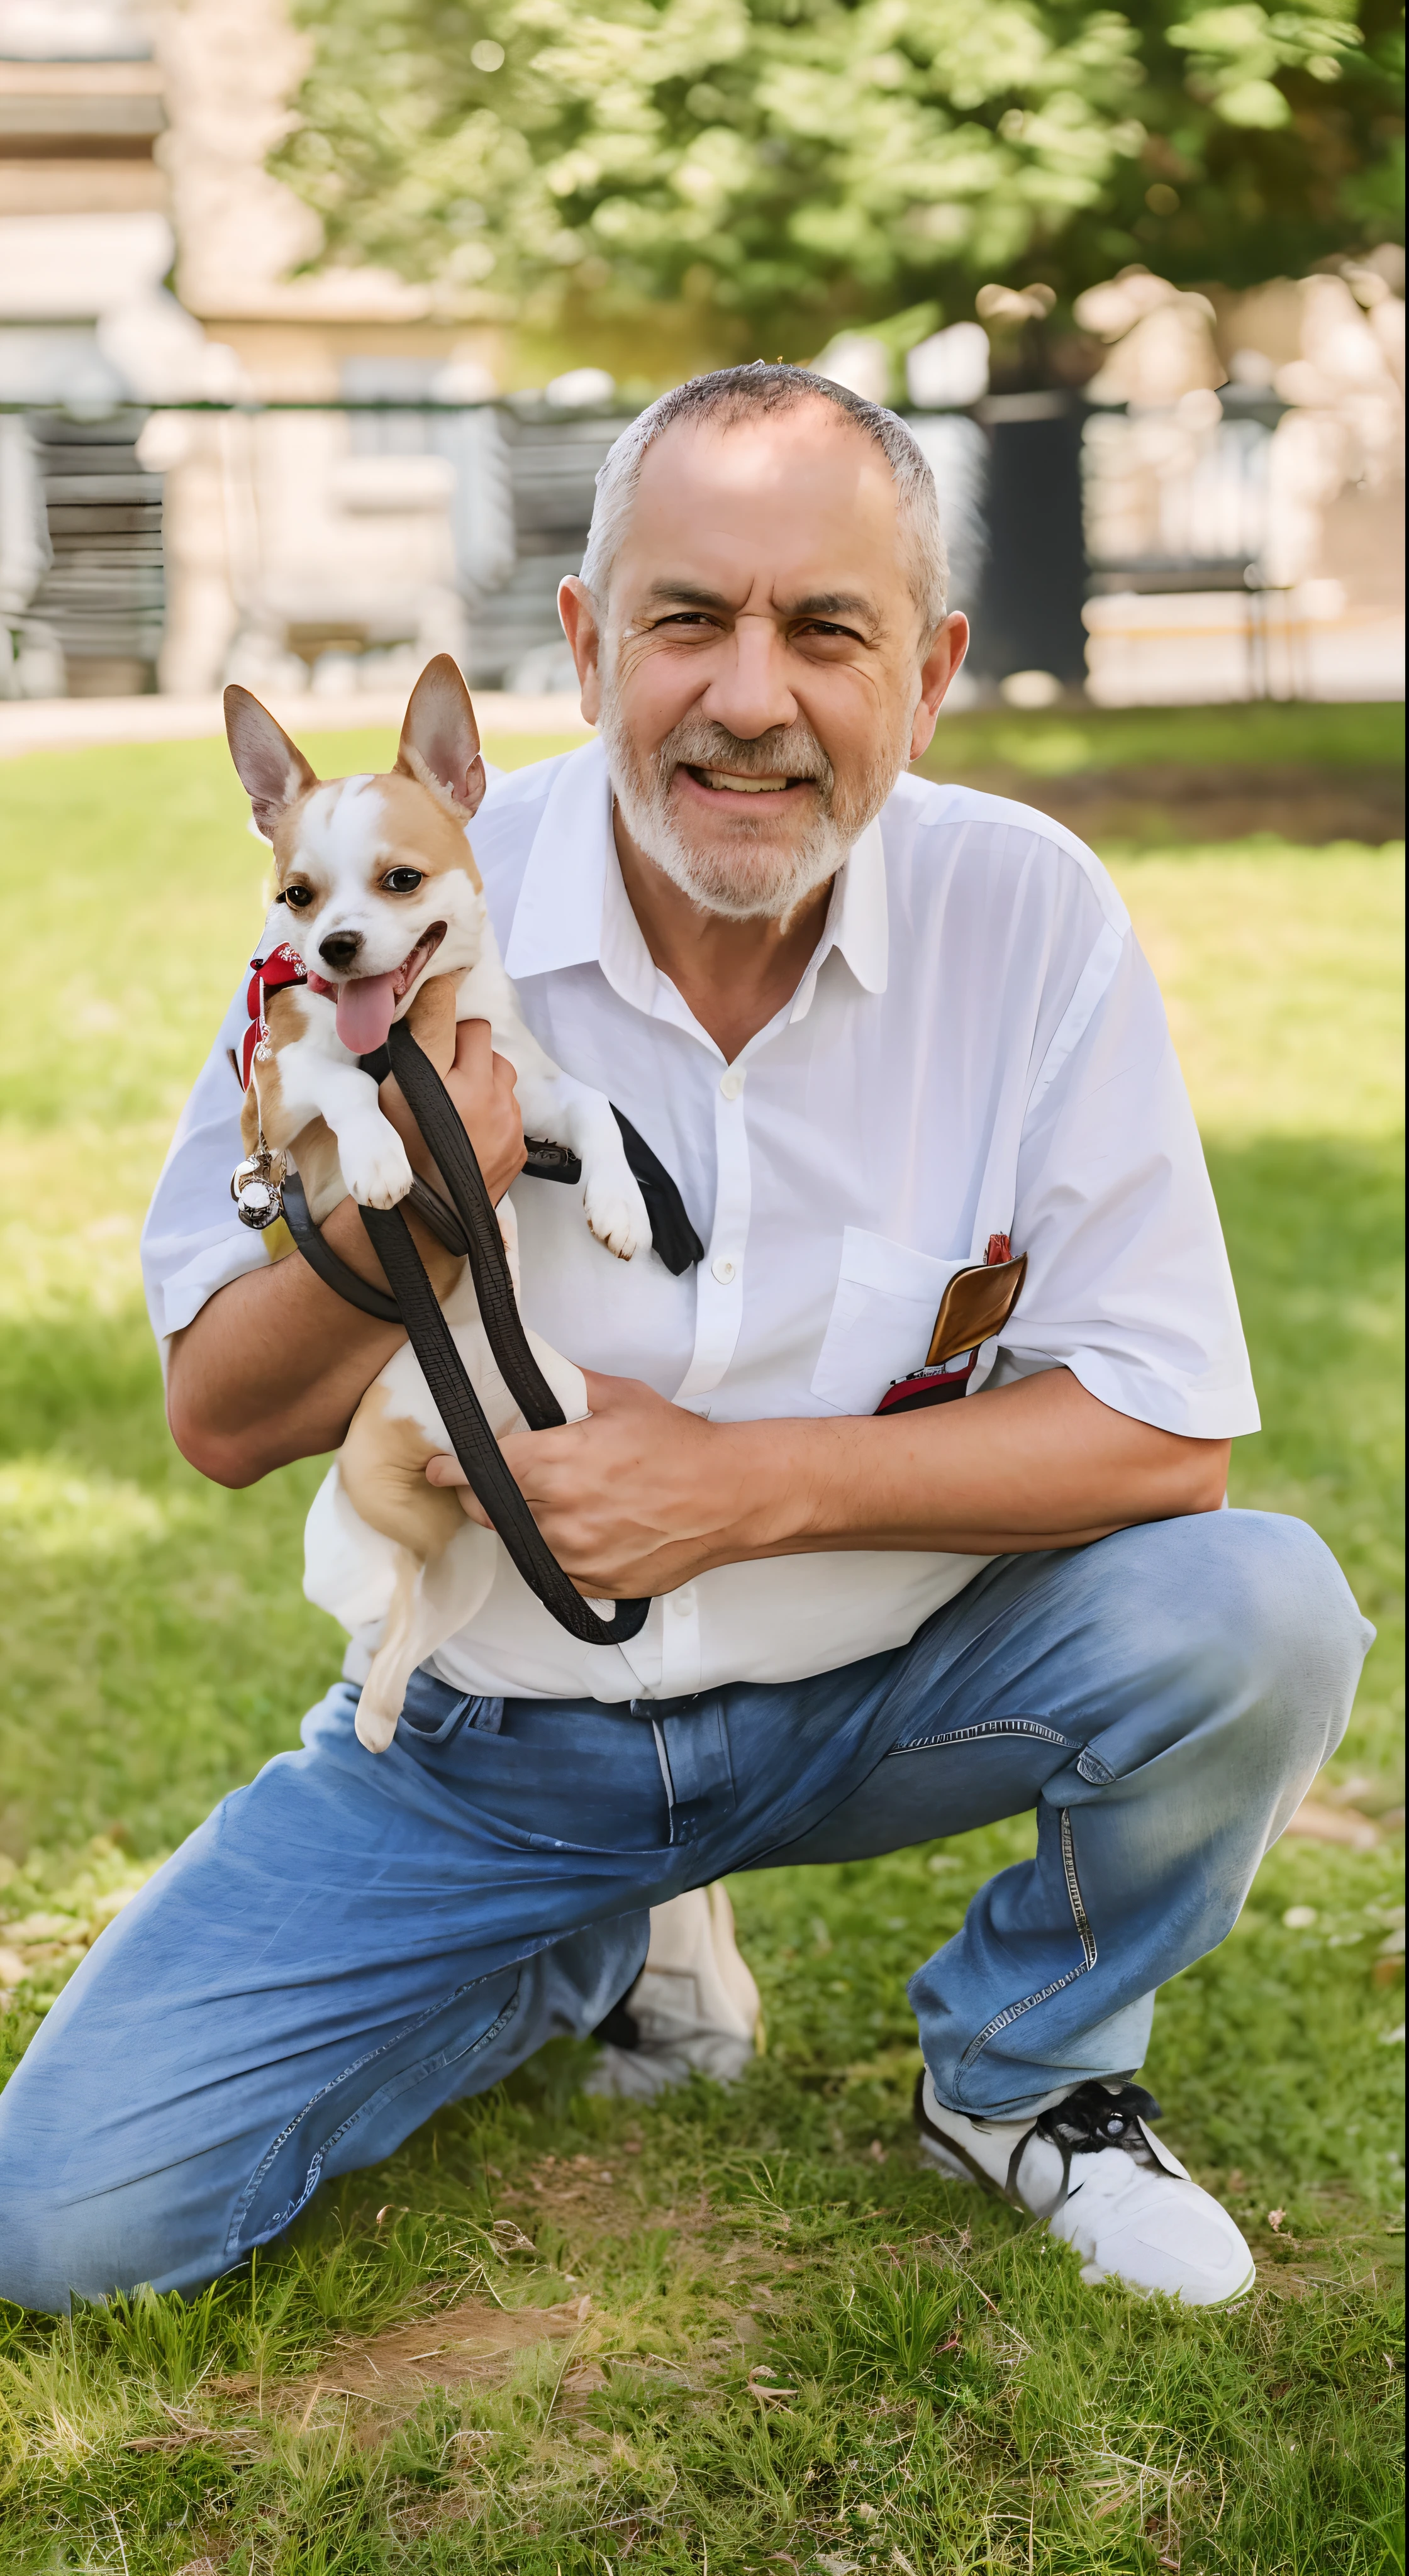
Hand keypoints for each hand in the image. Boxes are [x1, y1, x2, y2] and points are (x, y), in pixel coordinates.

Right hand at [379, 1017, 526, 1204]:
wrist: (420, 1215)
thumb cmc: (399, 1146)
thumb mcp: (398, 1084)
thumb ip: (425, 1032)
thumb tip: (441, 985)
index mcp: (468, 1079)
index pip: (473, 1027)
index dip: (450, 1032)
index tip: (433, 1047)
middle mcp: (496, 1099)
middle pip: (492, 1054)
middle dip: (470, 1059)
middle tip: (441, 1080)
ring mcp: (511, 1127)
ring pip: (504, 1086)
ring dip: (484, 1088)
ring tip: (455, 1108)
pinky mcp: (518, 1151)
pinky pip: (511, 1118)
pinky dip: (494, 1119)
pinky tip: (468, 1134)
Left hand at [426, 1372, 768, 1596]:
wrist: (731, 1496)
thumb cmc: (682, 1446)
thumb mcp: (622, 1399)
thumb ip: (569, 1384)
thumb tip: (536, 1371)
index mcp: (556, 1463)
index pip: (478, 1470)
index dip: (449, 1470)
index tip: (436, 1469)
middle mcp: (559, 1515)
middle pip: (489, 1511)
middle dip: (483, 1495)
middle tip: (496, 1480)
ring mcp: (577, 1555)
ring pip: (520, 1541)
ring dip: (523, 1522)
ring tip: (553, 1501)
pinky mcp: (596, 1582)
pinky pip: (554, 1568)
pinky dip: (555, 1550)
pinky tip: (580, 1528)